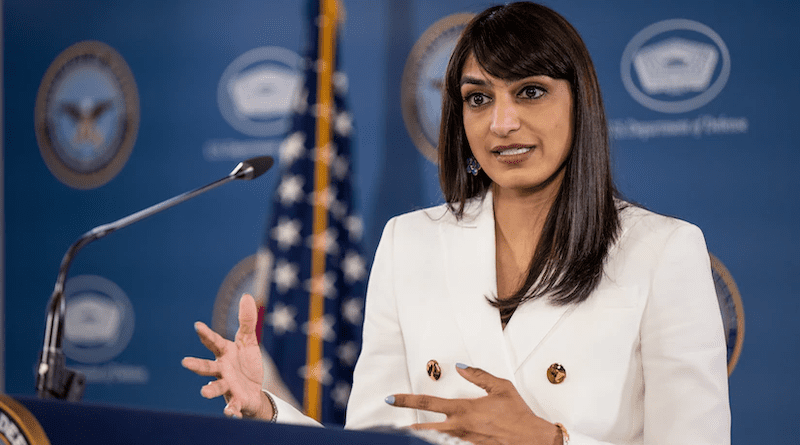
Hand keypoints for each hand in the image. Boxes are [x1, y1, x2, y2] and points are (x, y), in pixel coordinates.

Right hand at [181, 294, 271, 419]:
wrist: (253, 390)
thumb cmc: (246, 364)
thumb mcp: (248, 341)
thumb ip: (246, 321)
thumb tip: (246, 296)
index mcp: (224, 353)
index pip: (214, 342)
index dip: (206, 334)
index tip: (197, 326)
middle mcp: (222, 369)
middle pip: (208, 367)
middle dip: (197, 365)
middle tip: (185, 362)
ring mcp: (228, 385)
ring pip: (217, 387)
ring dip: (210, 389)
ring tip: (203, 392)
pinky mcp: (236, 400)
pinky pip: (233, 405)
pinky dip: (231, 410)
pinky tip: (230, 413)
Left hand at [387, 364, 560, 444]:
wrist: (534, 441)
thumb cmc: (519, 415)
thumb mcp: (501, 387)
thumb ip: (478, 375)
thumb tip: (461, 366)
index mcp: (464, 409)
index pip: (427, 403)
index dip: (405, 400)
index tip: (390, 399)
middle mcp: (459, 428)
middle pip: (422, 431)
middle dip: (404, 430)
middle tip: (388, 428)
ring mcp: (464, 442)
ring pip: (434, 442)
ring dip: (421, 439)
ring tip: (407, 436)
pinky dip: (440, 443)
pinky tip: (435, 441)